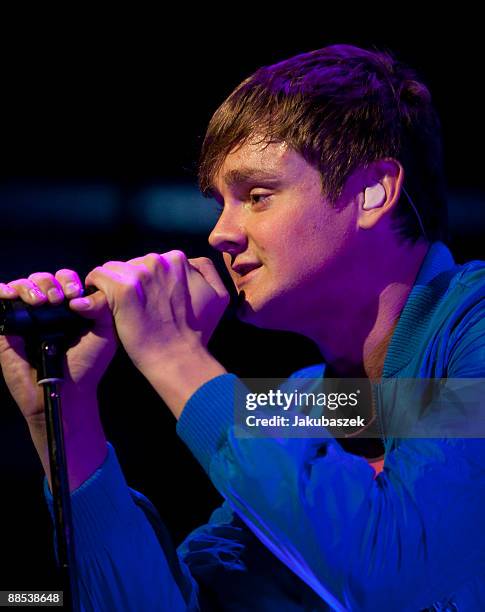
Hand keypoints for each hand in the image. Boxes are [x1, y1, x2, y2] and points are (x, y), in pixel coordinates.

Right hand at [0, 270, 115, 432]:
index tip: (74, 295)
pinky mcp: (7, 329)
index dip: (68, 281)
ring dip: (30, 287)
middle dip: (50, 283)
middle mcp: (48, 310)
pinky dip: (3, 290)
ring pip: (22, 286)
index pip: (65, 281)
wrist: (66, 392)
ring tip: (40, 302)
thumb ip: (102, 308)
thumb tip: (83, 294)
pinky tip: (10, 294)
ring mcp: (27, 318)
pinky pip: (0, 302)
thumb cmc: (87, 365)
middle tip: (57, 300)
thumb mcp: (105, 334)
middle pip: (43, 279)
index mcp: (70, 308)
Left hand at [77, 251, 228, 375]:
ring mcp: (140, 273)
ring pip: (112, 269)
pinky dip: (95, 288)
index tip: (150, 298)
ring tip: (119, 308)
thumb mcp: (219, 296)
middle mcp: (159, 261)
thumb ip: (206, 270)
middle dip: (132, 281)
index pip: (152, 261)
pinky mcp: (122, 289)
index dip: (148, 280)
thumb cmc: (196, 332)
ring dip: (112, 285)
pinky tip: (102, 303)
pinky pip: (97, 277)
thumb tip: (188, 262)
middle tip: (137, 307)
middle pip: (131, 263)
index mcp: (179, 260)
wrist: (177, 356)